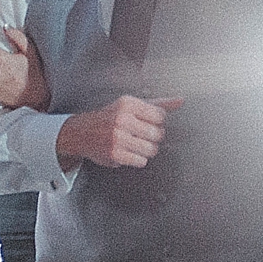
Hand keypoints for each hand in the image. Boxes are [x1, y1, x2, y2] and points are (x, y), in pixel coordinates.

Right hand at [58, 94, 177, 167]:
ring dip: (146, 149)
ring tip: (135, 143)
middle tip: (141, 134)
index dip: (157, 122)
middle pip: (158, 134)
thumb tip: (181, 100)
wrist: (82, 132)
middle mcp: (122, 119)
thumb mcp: (131, 105)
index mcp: (128, 103)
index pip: (160, 116)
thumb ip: (158, 104)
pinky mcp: (115, 154)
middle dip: (153, 137)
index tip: (148, 122)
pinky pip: (141, 161)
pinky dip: (137, 158)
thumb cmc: (110, 117)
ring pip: (152, 149)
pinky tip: (128, 151)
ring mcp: (118, 137)